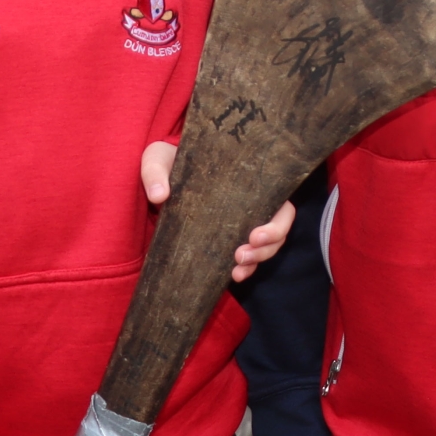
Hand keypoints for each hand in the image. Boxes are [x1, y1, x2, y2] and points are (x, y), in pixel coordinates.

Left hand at [139, 143, 294, 282]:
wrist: (159, 174)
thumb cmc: (167, 160)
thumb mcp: (157, 159)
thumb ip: (155, 173)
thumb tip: (160, 196)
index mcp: (246, 178)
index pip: (279, 201)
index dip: (277, 223)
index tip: (254, 235)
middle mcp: (250, 200)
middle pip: (279, 226)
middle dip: (268, 246)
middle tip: (241, 255)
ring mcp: (239, 220)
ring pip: (267, 245)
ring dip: (257, 260)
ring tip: (236, 270)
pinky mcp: (225, 237)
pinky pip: (247, 255)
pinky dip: (245, 269)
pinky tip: (232, 276)